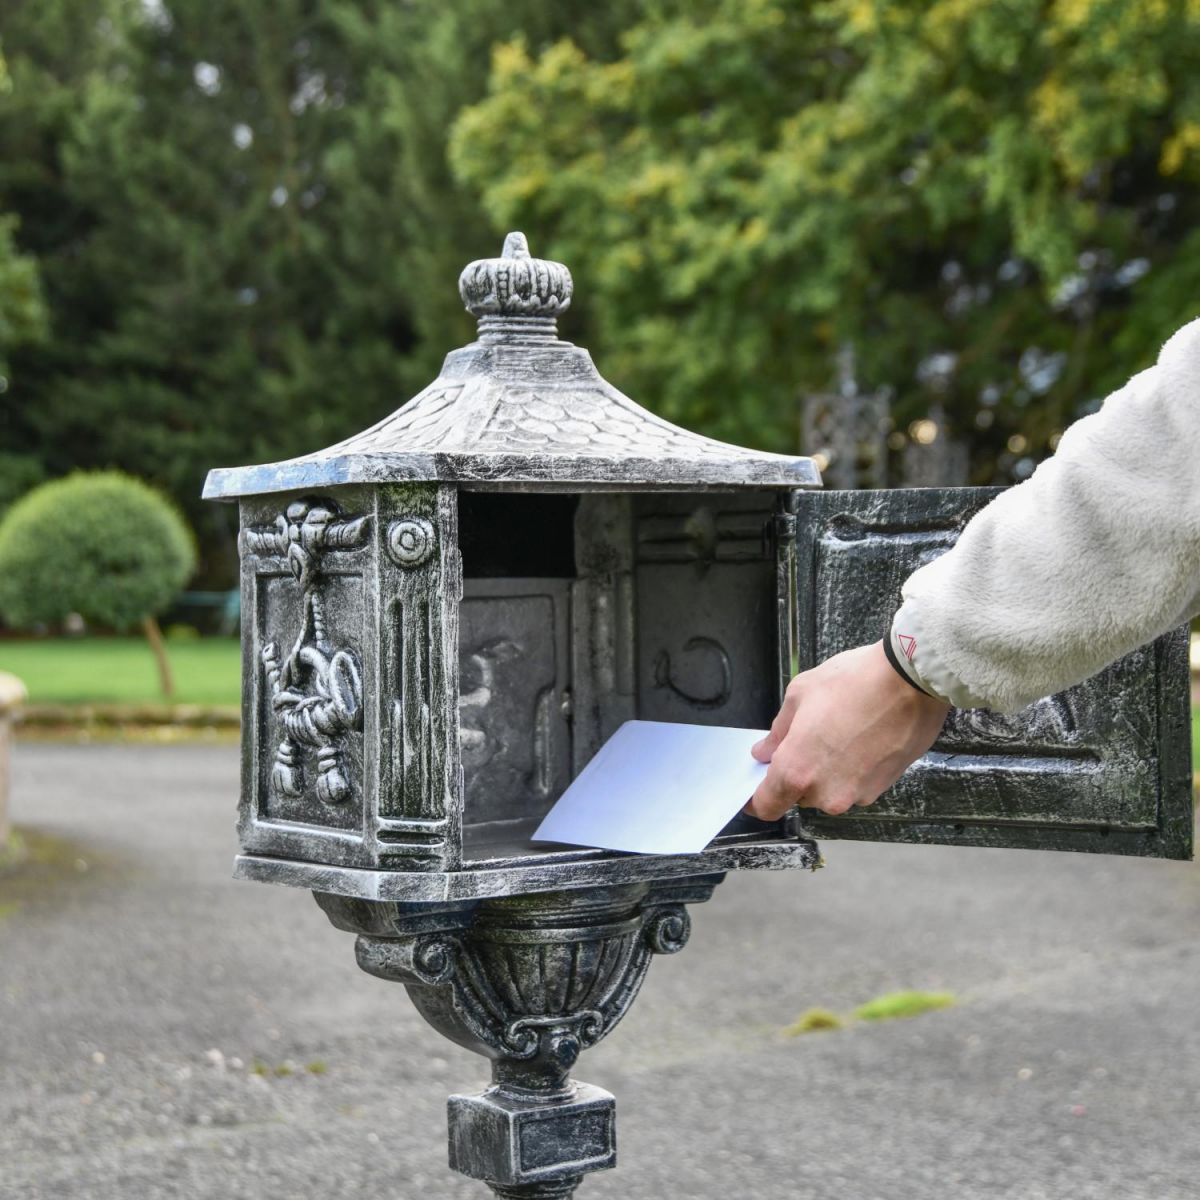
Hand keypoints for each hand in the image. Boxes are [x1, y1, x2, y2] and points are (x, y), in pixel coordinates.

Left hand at [747, 641, 949, 818]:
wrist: (911, 682)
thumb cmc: (856, 682)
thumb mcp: (800, 695)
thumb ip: (778, 731)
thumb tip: (765, 750)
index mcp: (797, 770)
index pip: (766, 805)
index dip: (757, 798)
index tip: (755, 789)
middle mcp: (825, 792)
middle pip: (799, 795)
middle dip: (798, 772)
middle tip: (807, 739)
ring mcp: (856, 794)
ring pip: (828, 791)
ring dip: (827, 771)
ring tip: (839, 733)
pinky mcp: (880, 789)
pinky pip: (854, 786)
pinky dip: (852, 769)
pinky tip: (859, 739)